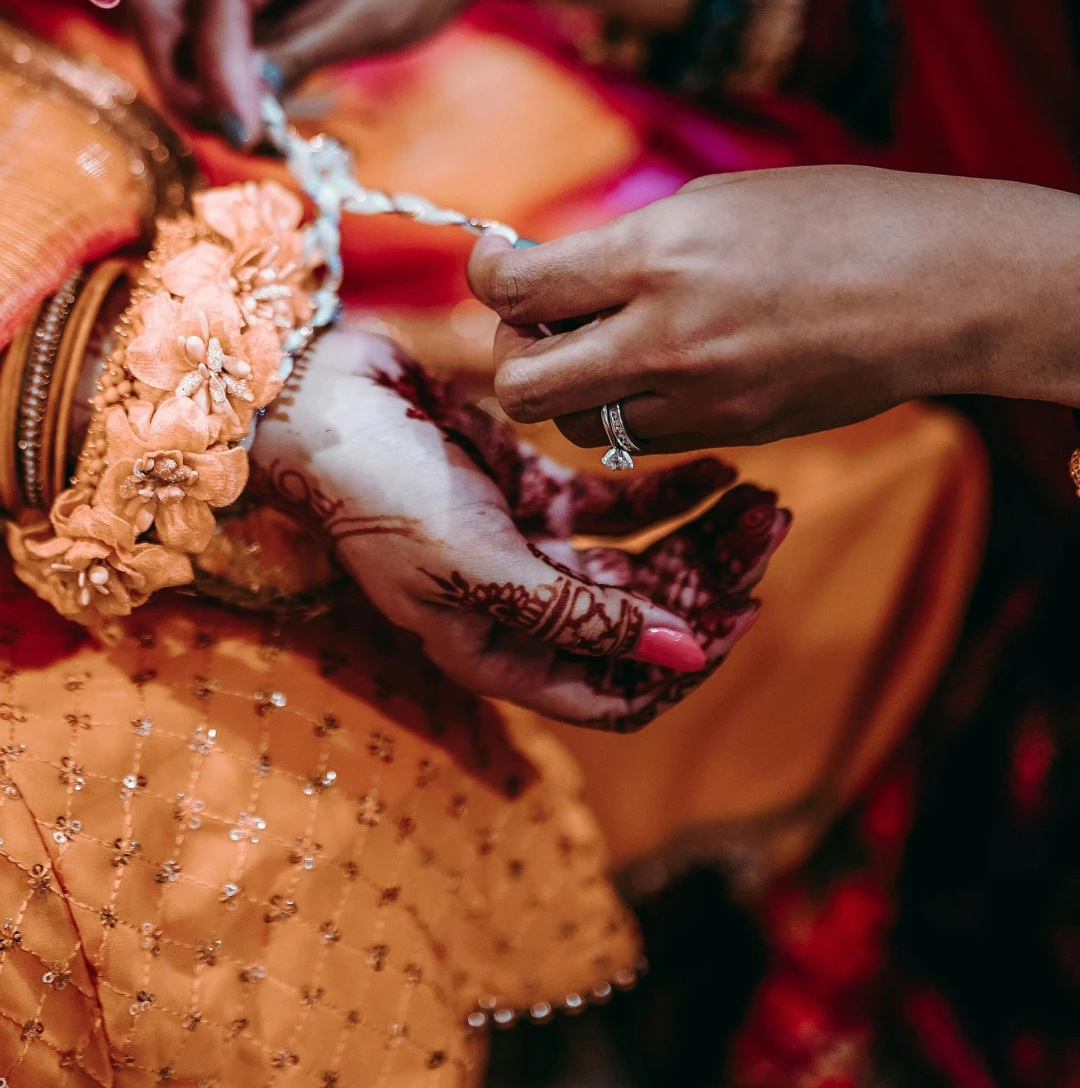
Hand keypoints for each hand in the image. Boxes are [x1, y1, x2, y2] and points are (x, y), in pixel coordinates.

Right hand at [138, 0, 701, 138]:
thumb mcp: (375, 17)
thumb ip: (298, 54)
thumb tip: (239, 106)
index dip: (219, 69)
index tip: (243, 130)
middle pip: (165, 3)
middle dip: (181, 77)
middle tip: (234, 133)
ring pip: (174, 20)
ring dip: (195, 80)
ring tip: (252, 128)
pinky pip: (205, 26)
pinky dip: (219, 72)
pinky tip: (258, 106)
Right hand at [249, 325, 786, 727]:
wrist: (315, 396)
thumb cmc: (378, 491)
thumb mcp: (479, 564)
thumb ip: (581, 615)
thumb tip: (686, 658)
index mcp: (499, 652)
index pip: (619, 691)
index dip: (687, 665)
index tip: (744, 614)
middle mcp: (520, 611)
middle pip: (645, 622)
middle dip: (712, 584)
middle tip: (772, 530)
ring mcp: (527, 547)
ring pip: (641, 559)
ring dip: (702, 536)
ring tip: (765, 499)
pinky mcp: (529, 485)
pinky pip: (616, 503)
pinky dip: (669, 489)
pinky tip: (719, 468)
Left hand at [470, 166, 1079, 449]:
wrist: (936, 286)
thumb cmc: (830, 218)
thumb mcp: (711, 202)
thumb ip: (622, 245)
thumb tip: (551, 274)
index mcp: (655, 254)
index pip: (516, 289)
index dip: (488, 276)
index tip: (499, 265)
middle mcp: (665, 336)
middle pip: (521, 381)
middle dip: (513, 350)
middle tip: (542, 321)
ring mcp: (699, 398)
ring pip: (575, 423)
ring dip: (570, 388)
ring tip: (607, 345)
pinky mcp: (731, 435)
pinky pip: (640, 438)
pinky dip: (631, 408)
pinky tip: (666, 368)